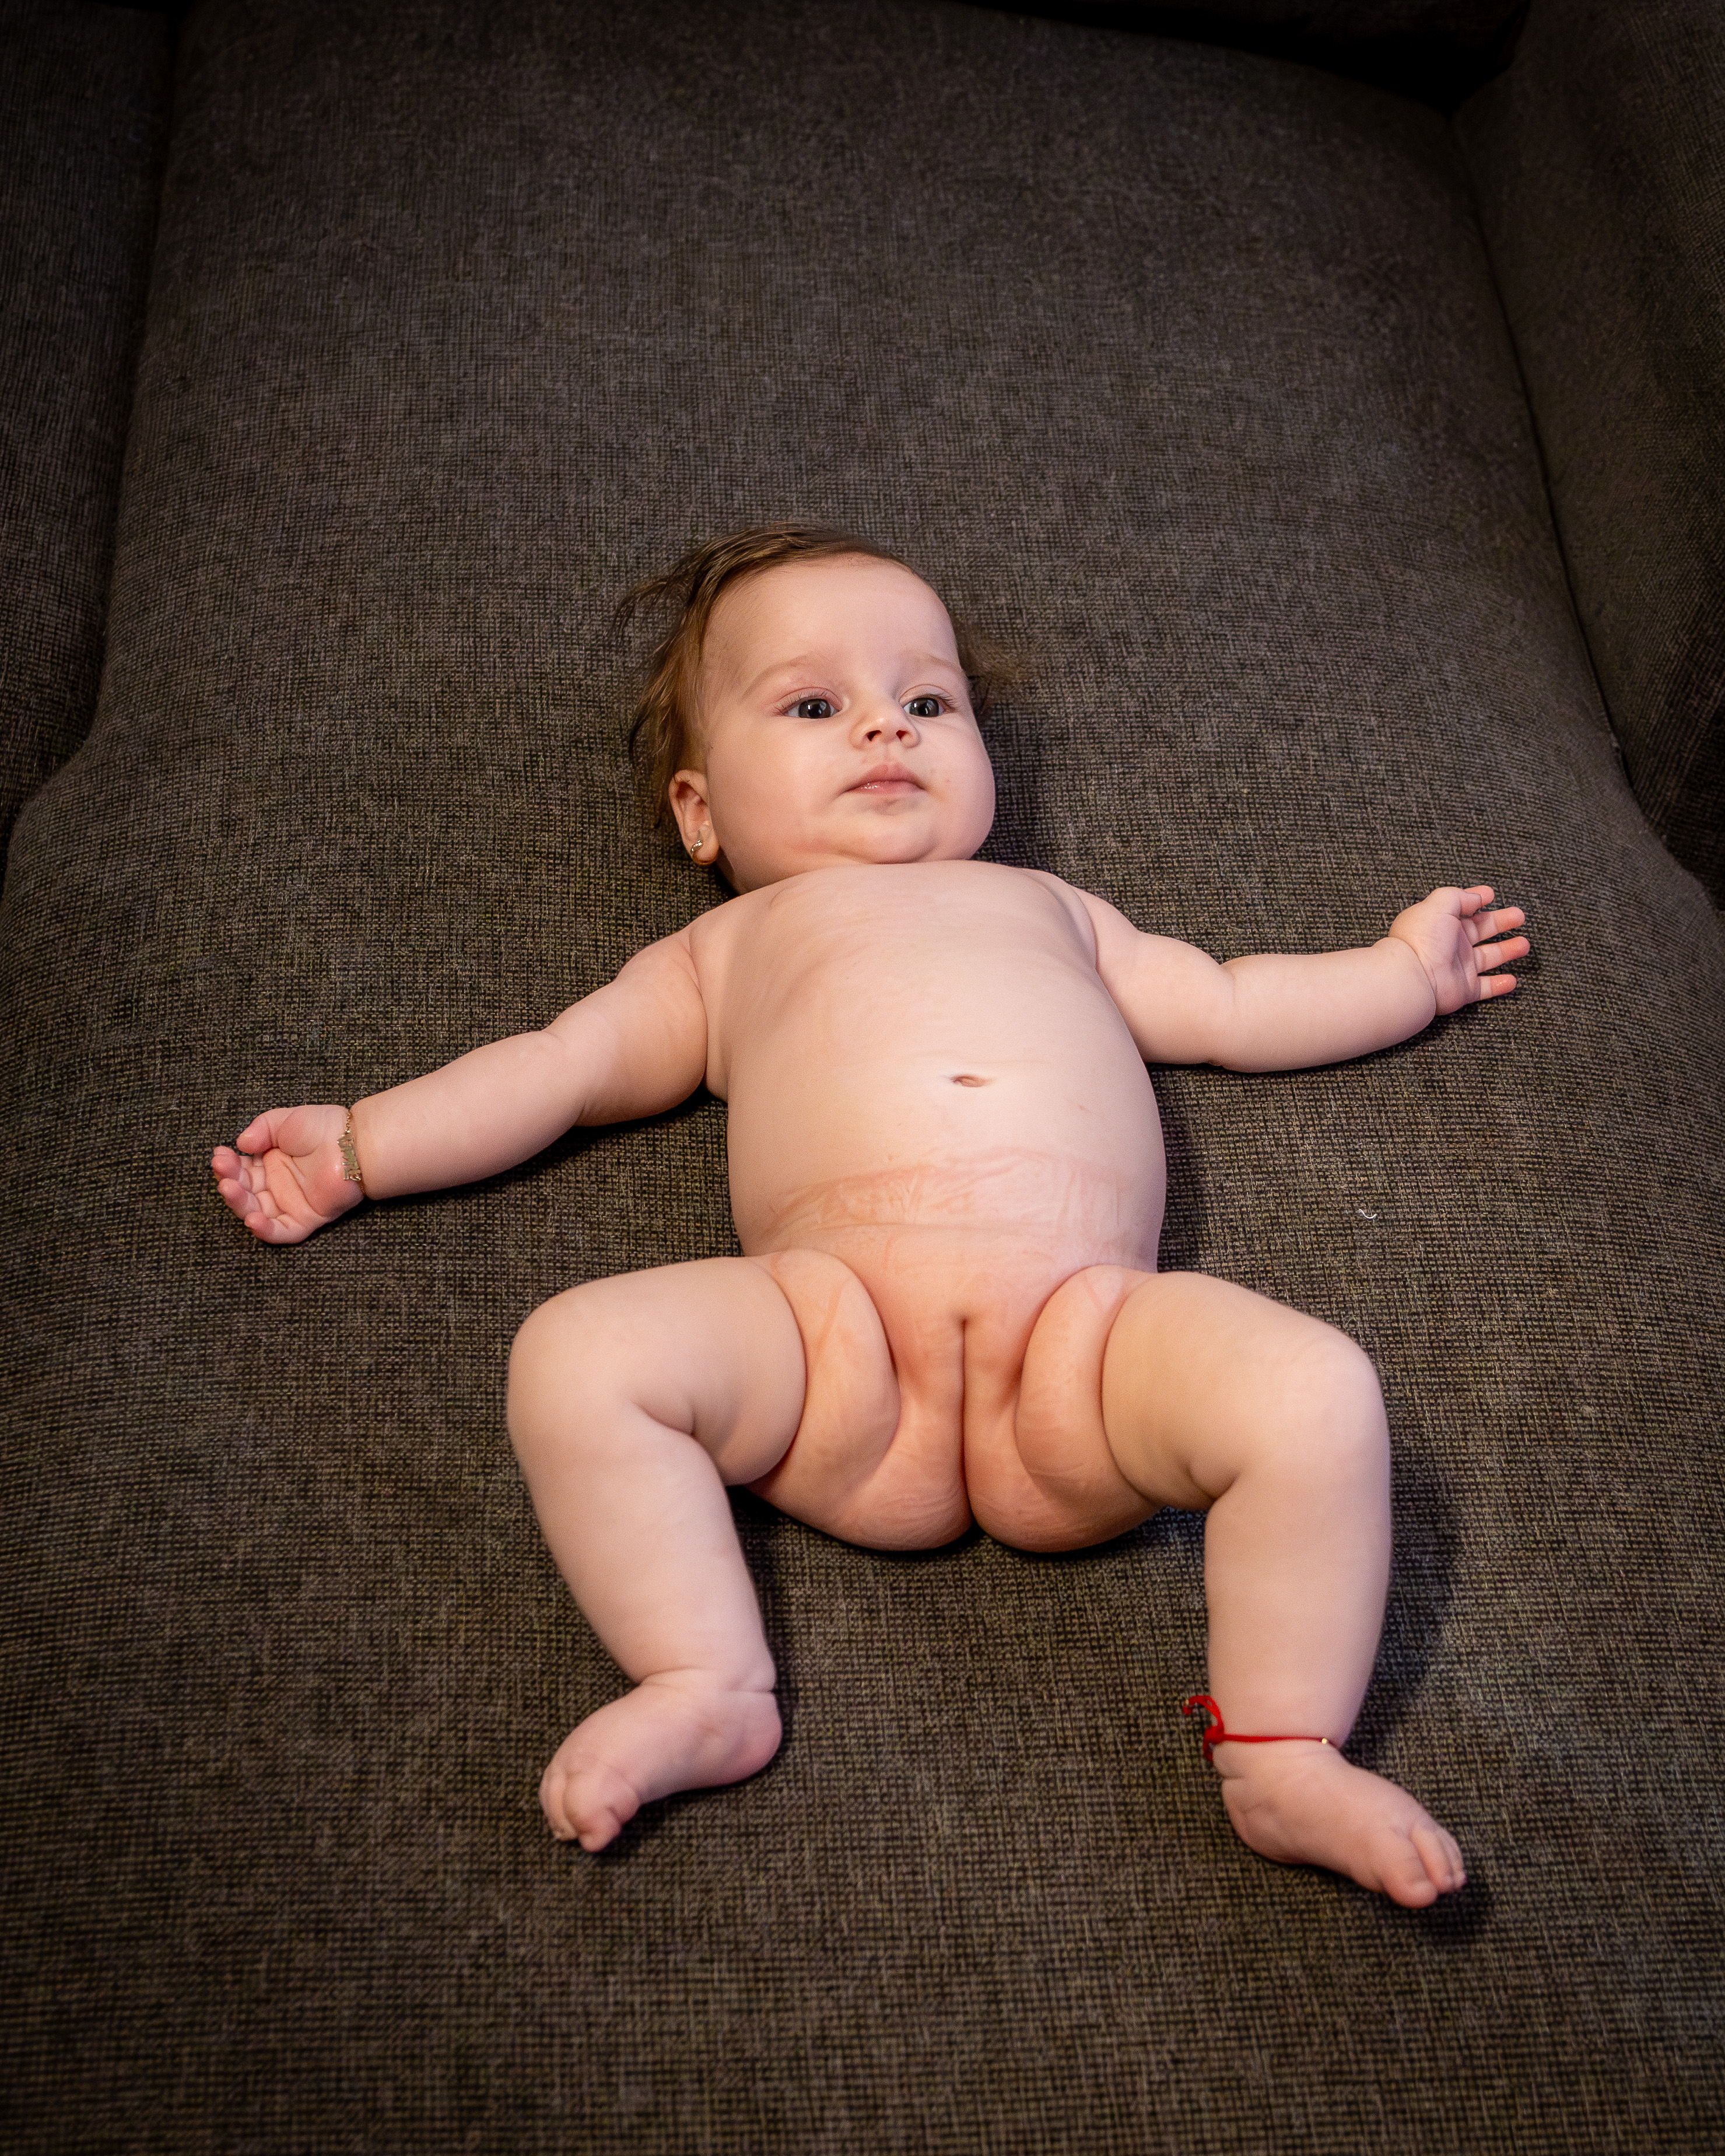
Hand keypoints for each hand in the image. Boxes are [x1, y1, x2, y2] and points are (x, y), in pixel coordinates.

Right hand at [210, 1104, 364, 1243]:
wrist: (355, 1143)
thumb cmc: (324, 1127)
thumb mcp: (284, 1120)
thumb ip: (260, 1129)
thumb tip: (240, 1144)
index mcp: (269, 1164)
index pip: (240, 1170)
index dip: (227, 1165)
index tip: (220, 1155)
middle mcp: (276, 1186)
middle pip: (244, 1192)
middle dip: (230, 1183)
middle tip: (224, 1173)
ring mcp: (290, 1204)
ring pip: (256, 1212)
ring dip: (239, 1204)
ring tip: (229, 1189)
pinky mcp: (306, 1219)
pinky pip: (282, 1232)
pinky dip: (265, 1230)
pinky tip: (252, 1220)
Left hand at [1387, 886, 1528, 1016]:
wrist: (1413, 977)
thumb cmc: (1422, 938)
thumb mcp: (1440, 904)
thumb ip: (1460, 896)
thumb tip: (1477, 897)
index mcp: (1441, 922)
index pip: (1461, 907)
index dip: (1476, 899)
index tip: (1491, 894)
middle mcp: (1450, 944)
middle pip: (1480, 930)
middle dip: (1501, 922)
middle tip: (1519, 916)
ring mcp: (1458, 967)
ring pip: (1488, 958)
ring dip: (1507, 951)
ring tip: (1524, 944)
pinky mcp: (1463, 989)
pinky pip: (1485, 988)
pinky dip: (1499, 985)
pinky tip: (1512, 980)